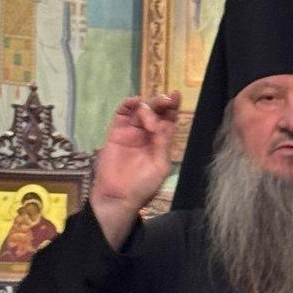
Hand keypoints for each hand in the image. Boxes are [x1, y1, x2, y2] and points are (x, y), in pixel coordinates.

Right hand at [90, 92, 179, 247]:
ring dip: (147, 108)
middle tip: (166, 100)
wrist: (119, 197)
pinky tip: (134, 102)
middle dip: (162, 103)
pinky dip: (128, 104)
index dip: (173, 107)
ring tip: (148, 121)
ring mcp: (131, 131)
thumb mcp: (160, 166)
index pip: (168, 120)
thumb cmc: (143, 186)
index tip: (176, 95)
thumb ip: (163, 144)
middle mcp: (146, 134)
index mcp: (160, 142)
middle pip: (155, 111)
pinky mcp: (116, 132)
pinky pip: (121, 113)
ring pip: (140, 110)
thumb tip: (163, 124)